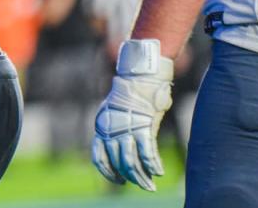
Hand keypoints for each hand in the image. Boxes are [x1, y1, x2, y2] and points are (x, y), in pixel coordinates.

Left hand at [92, 39, 173, 191]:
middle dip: (130, 177)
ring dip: (141, 177)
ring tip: (150, 184)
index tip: (118, 181)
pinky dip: (152, 165)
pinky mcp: (144, 126)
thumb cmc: (133, 90)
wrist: (142, 73)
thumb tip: (126, 145)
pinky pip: (147, 153)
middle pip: (118, 162)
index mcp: (102, 125)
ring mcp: (128, 128)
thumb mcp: (117, 108)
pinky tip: (158, 171)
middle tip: (142, 185)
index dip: (108, 172)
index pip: (99, 157)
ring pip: (131, 162)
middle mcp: (111, 129)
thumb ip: (117, 126)